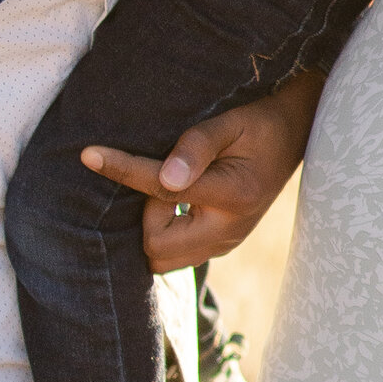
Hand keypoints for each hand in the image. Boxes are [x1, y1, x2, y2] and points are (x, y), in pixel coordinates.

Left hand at [80, 71, 322, 268]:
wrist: (293, 136)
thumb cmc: (259, 124)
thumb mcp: (230, 122)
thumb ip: (196, 147)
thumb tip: (164, 179)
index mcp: (232, 196)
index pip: (162, 192)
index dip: (121, 171)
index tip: (89, 154)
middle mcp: (229, 230)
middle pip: (156, 247)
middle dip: (145, 214)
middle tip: (160, 176)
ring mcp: (226, 243)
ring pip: (164, 259)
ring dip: (154, 227)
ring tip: (167, 191)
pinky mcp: (221, 245)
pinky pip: (177, 255)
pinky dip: (164, 232)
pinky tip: (171, 203)